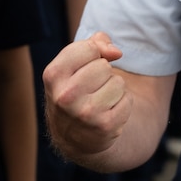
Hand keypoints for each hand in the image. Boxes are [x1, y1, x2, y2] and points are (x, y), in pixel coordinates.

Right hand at [43, 31, 129, 157]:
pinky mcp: (104, 126)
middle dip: (103, 73)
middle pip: (104, 66)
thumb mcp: (72, 64)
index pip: (89, 48)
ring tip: (100, 100)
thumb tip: (116, 52)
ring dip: (114, 89)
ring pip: (118, 82)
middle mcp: (65, 96)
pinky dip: (123, 103)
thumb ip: (93, 44)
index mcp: (53, 75)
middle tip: (92, 87)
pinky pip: (128, 100)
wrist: (71, 136)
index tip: (87, 66)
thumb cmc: (75, 89)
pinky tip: (108, 111)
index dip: (94, 54)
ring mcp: (85, 114)